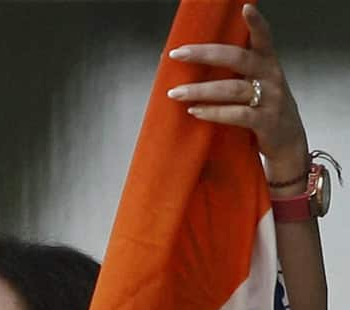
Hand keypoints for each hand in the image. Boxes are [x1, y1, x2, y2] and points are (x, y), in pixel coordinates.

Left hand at [167, 4, 308, 182]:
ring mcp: (270, 98)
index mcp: (267, 63)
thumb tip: (194, 63)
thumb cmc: (263, 110)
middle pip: (238, 58)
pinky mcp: (265, 121)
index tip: (245, 7)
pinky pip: (237, 115)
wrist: (288, 141)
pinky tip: (195, 112)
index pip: (263, 37)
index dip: (255, 23)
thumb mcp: (256, 85)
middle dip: (205, 54)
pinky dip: (213, 113)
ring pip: (232, 89)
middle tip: (177, 54)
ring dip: (200, 90)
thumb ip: (235, 73)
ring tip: (175, 93)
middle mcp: (270, 76)